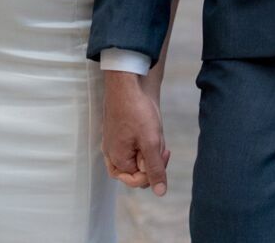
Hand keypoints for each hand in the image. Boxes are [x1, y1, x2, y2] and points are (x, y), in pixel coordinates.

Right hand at [102, 70, 168, 195]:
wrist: (128, 81)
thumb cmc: (137, 111)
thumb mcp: (151, 143)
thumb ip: (155, 169)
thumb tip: (160, 192)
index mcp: (117, 160)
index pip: (138, 181)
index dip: (154, 172)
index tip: (163, 153)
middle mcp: (111, 154)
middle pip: (137, 170)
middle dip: (152, 159)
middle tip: (160, 144)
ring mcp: (113, 142)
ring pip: (136, 157)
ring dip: (149, 148)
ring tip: (155, 132)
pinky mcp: (118, 131)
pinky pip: (133, 144)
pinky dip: (144, 139)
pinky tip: (150, 126)